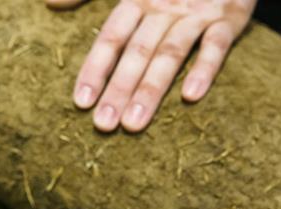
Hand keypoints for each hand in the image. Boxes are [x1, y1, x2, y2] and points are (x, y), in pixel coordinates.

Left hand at [47, 0, 256, 131]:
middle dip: (118, 89)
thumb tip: (50, 4)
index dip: (95, 68)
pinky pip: (217, 45)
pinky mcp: (230, 17)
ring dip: (150, 89)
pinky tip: (190, 97)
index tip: (81, 102)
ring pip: (170, 53)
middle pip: (137, 51)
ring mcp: (198, 12)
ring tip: (133, 124)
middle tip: (103, 125)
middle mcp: (165, 5)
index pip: (111, 37)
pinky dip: (205, 69)